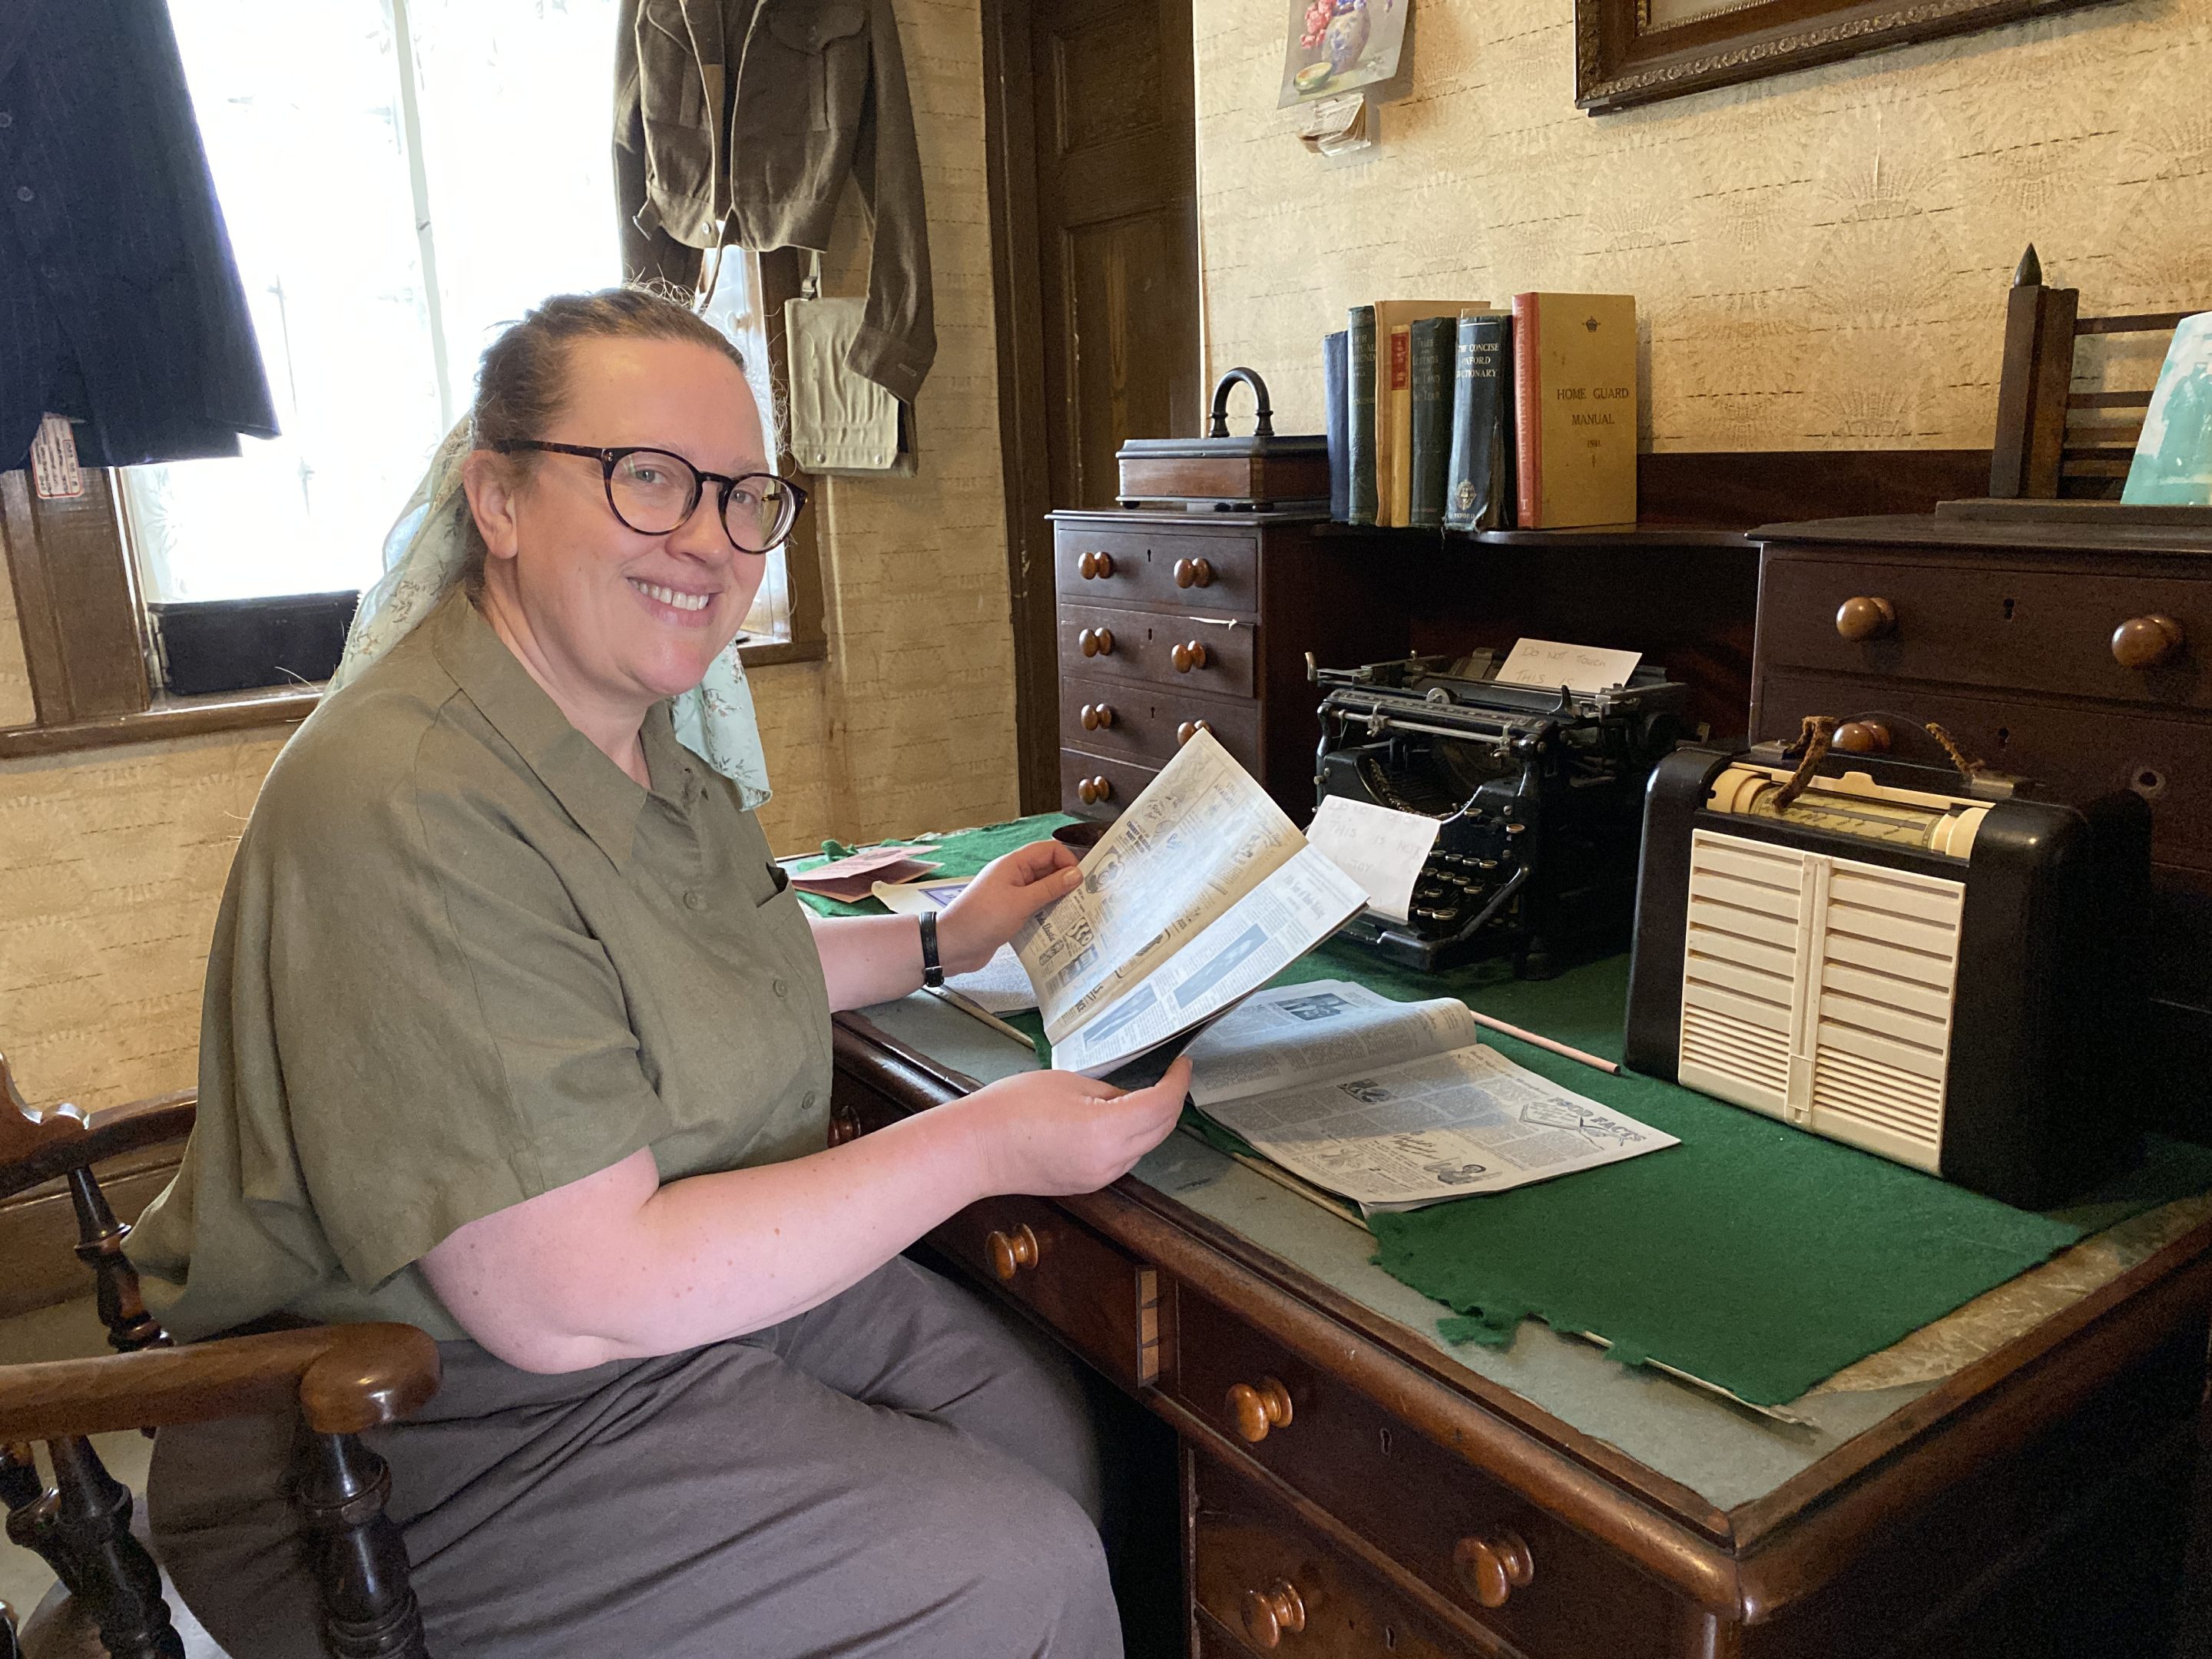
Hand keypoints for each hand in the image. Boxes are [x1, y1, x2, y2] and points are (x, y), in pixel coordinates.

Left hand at [936, 840, 1082, 974]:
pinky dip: (1047, 914)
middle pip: (1048, 870)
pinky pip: (1035, 908)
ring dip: (1058, 900)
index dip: (1067, 861)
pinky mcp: (1010, 913)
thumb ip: (1049, 888)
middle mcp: (1013, 876)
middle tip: (1084, 900)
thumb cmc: (982, 920)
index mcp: (1013, 864)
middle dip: (1066, 882)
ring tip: (1075, 914)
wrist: (952, 946)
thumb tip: (1076, 874)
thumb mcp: (1020, 903)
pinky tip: (1058, 926)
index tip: (1081, 881)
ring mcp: (1011, 895)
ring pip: (1043, 891)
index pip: (1049, 850)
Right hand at [959, 1057, 1191, 1196]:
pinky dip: (1132, 1137)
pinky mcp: (1086, 1185)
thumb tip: (1129, 1097)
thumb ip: (1107, 1091)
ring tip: (1144, 1092)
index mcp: (1107, 1130)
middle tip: (1171, 1075)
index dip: (1178, 1082)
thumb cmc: (1010, 1109)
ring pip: (1144, 1147)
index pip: (1162, 1105)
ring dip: (1153, 1121)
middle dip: (1172, 1101)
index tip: (1182, 1064)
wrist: (974, 1150)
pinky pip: (1123, 1159)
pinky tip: (1119, 1118)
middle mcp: (1110, 1161)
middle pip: (1161, 1130)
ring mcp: (1099, 1177)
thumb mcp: (1067, 1084)